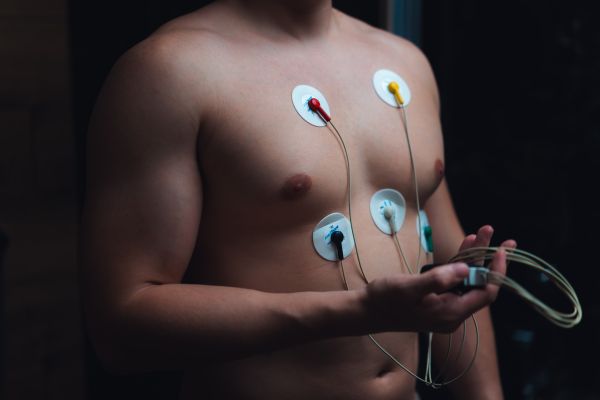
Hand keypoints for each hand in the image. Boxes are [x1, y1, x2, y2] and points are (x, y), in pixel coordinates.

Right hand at [362, 226, 515, 333]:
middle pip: (479, 284)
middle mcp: (452, 313)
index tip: (500, 250)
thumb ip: (438, 279)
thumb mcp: (410, 288)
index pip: (485, 292)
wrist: (366, 311)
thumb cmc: (385, 300)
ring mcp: (444, 307)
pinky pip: (454, 281)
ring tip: (481, 233)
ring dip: (473, 257)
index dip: (496, 271)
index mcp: (451, 313)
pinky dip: (460, 264)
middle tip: (495, 234)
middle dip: (487, 258)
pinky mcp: (436, 300)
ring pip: (467, 280)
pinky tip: (464, 247)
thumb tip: (464, 269)